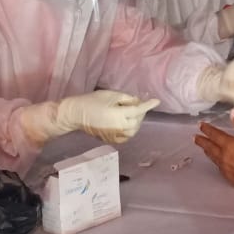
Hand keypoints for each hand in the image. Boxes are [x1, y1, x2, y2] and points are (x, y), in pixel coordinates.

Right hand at [29, 89, 159, 144]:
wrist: (75, 114)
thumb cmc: (91, 101)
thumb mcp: (110, 95)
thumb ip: (126, 98)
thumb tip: (137, 102)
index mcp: (118, 115)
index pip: (138, 111)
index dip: (148, 106)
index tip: (157, 101)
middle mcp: (118, 127)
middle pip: (137, 122)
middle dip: (140, 113)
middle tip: (137, 105)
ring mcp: (114, 135)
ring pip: (132, 131)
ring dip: (136, 122)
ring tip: (132, 114)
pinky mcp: (110, 139)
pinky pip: (125, 137)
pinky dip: (130, 130)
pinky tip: (127, 123)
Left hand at [194, 113, 233, 195]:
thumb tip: (233, 112)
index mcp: (230, 145)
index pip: (215, 135)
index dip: (207, 129)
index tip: (201, 125)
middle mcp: (224, 156)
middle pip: (210, 147)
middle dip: (202, 141)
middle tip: (195, 137)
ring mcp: (226, 168)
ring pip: (213, 157)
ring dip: (207, 151)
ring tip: (204, 148)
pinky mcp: (230, 177)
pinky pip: (218, 167)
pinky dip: (215, 162)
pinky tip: (217, 162)